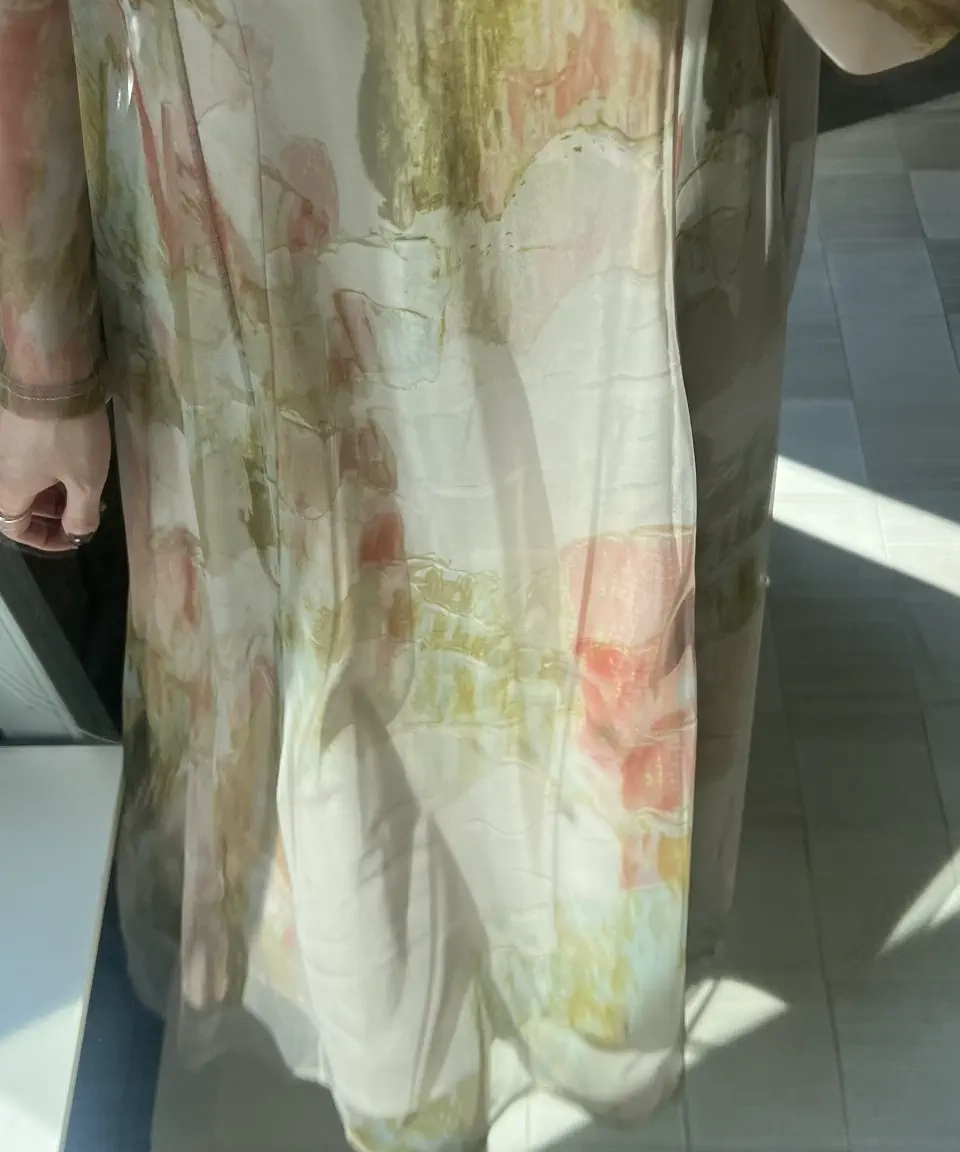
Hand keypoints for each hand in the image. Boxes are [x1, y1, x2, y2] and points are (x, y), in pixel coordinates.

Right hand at [0, 407, 110, 552]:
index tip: (72, 538)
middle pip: (21, 505)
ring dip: (55, 491)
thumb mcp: (86, 481)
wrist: (50, 374)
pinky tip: (77, 461)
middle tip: (85, 510)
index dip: (44, 539)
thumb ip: (81, 514)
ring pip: (27, 480)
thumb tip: (76, 535)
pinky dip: (51, 468)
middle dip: (53, 514)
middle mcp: (1, 470)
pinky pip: (29, 458)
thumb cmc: (67, 434)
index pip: (16, 528)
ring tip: (86, 487)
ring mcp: (5, 445)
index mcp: (10, 490)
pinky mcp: (14, 424)